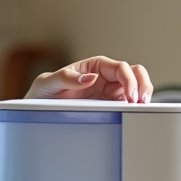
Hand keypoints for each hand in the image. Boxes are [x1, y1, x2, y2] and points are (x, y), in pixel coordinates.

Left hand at [25, 56, 151, 103]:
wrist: (37, 107)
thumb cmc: (42, 92)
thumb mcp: (48, 83)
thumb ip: (67, 78)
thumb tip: (91, 77)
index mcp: (94, 66)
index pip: (120, 68)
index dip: (129, 80)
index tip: (130, 95)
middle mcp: (104, 76)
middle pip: (134, 73)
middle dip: (143, 84)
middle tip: (141, 102)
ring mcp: (108, 90)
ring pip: (135, 87)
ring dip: (142, 95)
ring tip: (141, 108)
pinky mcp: (108, 103)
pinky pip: (127, 102)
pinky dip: (134, 106)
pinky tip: (134, 114)